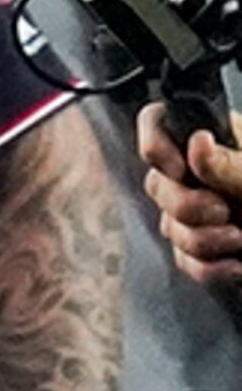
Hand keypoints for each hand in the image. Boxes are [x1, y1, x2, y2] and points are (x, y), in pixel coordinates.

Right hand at [137, 101, 241, 291]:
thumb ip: (232, 165)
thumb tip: (196, 144)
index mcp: (224, 141)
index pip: (163, 122)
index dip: (157, 142)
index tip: (178, 168)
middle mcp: (207, 174)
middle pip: (159, 183)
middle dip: (185, 205)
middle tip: (221, 211)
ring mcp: (205, 213)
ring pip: (170, 227)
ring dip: (202, 241)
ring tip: (239, 240)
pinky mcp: (208, 250)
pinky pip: (185, 260)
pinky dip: (209, 268)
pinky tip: (236, 266)